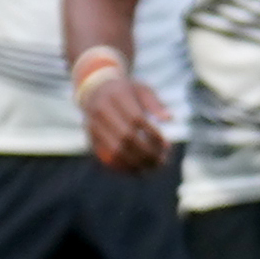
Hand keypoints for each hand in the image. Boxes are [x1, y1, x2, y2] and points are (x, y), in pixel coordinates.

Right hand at [80, 58, 175, 172]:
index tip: (166, 145)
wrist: (94, 88)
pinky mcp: (89, 135)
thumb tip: (169, 119)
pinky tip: (136, 170)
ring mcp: (93, 123)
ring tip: (151, 168)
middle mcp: (102, 109)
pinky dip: (121, 166)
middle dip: (146, 152)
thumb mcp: (141, 89)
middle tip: (162, 161)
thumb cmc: (125, 90)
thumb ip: (155, 103)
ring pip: (114, 149)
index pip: (137, 119)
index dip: (152, 134)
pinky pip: (104, 155)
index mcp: (117, 95)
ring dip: (135, 163)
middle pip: (126, 137)